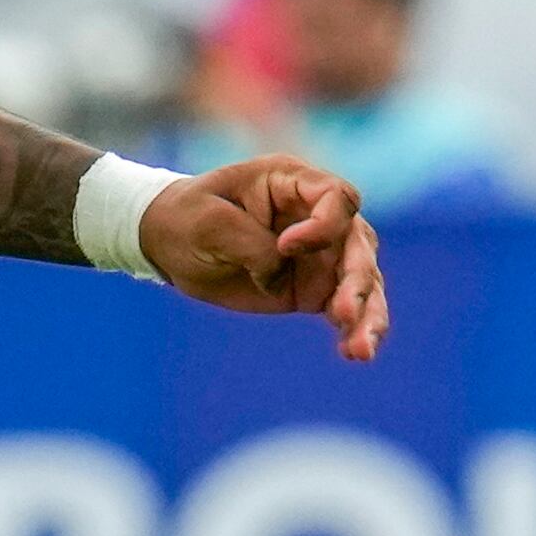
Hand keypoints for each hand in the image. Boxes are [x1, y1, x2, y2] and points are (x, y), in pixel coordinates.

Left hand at [143, 161, 390, 361]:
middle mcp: (316, 216)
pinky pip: (345, 309)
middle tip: (344, 312)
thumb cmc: (185, 219)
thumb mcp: (209, 223)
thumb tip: (283, 279)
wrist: (167, 245)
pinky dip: (354, 330)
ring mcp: (319, 254)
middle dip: (357, 279)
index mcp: (293, 182)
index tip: (287, 247)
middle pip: (359, 243)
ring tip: (362, 349)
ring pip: (362, 281)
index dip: (325, 225)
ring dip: (368, 314)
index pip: (337, 198)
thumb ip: (253, 246)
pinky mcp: (313, 289)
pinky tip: (355, 353)